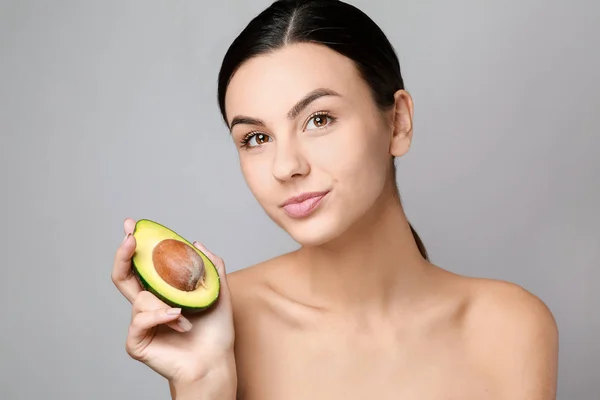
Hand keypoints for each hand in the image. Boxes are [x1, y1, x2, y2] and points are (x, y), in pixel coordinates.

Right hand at [111, 218, 235, 383]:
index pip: (143, 266)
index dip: (136, 246)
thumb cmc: (215, 331)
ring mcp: (141, 323)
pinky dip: (159, 317)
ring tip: (185, 313)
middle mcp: (148, 306)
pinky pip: (139, 320)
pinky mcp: (137, 341)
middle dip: (123, 254)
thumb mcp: (218, 291)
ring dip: (164, 302)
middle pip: (123, 276)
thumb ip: (210, 266)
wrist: (215, 360)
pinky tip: (177, 320)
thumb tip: (196, 242)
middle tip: (130, 237)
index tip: (133, 225)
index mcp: (163, 293)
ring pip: (140, 298)